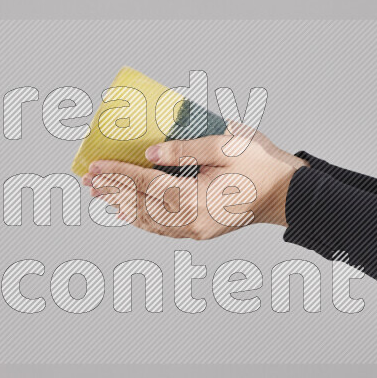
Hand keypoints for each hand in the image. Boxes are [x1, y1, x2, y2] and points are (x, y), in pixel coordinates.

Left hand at [81, 130, 307, 239]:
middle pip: (142, 205)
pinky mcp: (202, 232)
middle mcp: (193, 220)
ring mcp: (197, 230)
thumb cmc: (261, 164)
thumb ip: (185, 149)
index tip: (95, 167)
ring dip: (123, 207)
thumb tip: (151, 154)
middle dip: (113, 191)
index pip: (146, 184)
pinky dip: (142, 220)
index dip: (118, 174)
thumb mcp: (226, 145)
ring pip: (149, 222)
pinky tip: (130, 212)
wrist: (288, 193)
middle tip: (88, 180)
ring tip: (101, 195)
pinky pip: (164, 229)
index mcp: (197, 197)